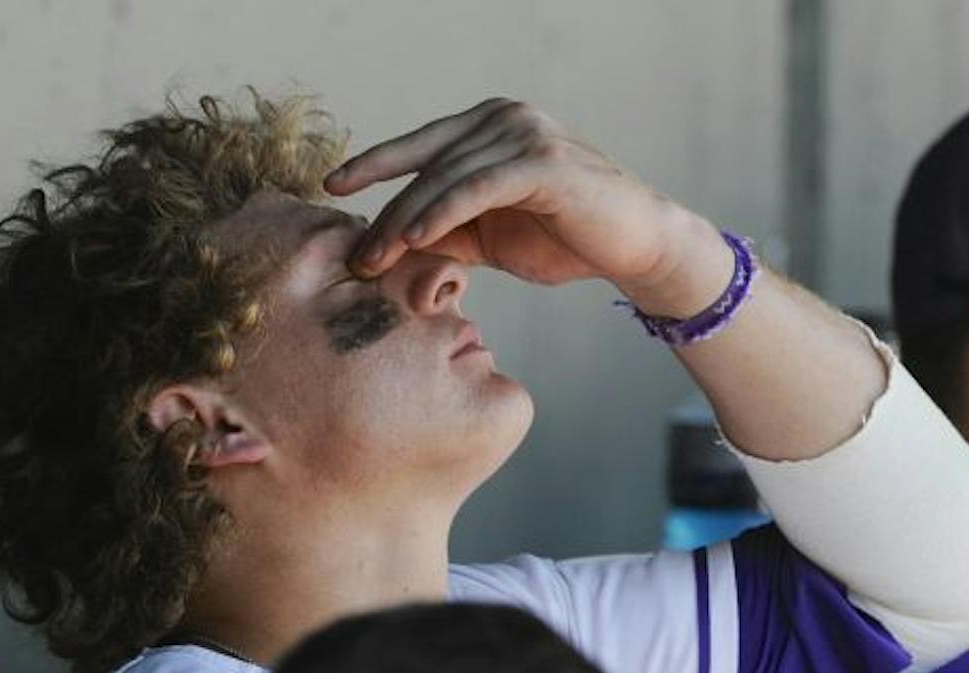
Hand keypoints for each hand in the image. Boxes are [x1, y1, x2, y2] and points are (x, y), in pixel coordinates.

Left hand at [326, 99, 728, 312]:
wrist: (636, 247)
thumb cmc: (567, 239)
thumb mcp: (492, 235)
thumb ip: (449, 229)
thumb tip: (395, 247)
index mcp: (489, 126)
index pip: (420, 145)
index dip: (373, 165)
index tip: (331, 189)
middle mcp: (504, 118)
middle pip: (425, 163)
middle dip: (383, 209)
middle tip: (355, 253)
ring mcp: (524, 134)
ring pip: (445, 177)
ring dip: (404, 220)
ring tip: (375, 257)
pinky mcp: (543, 163)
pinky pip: (477, 188)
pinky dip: (442, 212)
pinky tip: (414, 238)